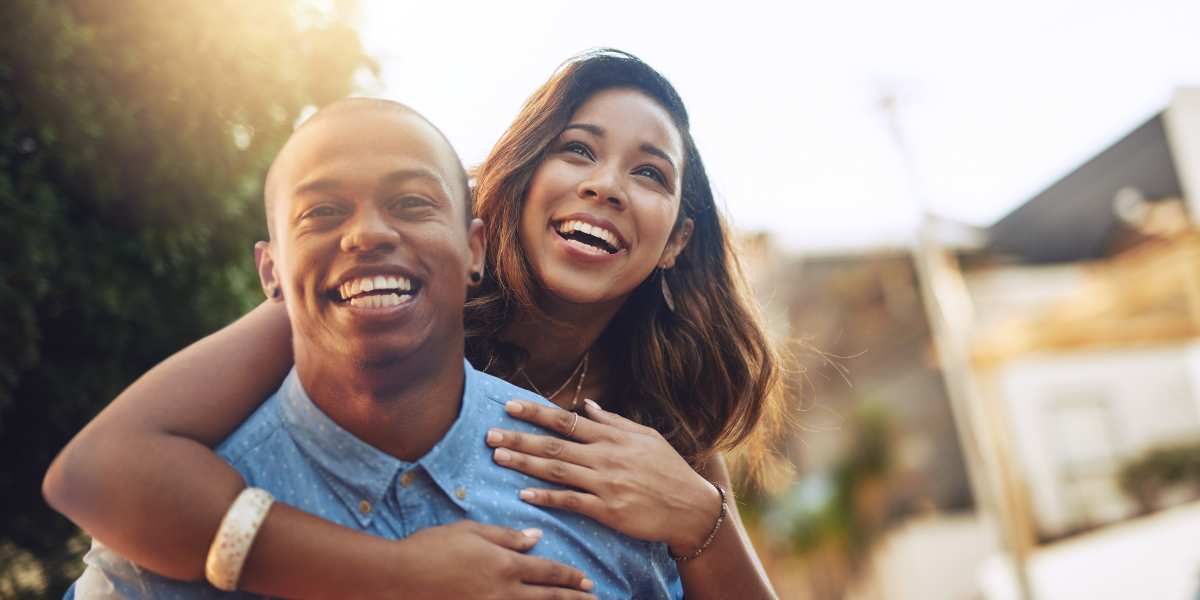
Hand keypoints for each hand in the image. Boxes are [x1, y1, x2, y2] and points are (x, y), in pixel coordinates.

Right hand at [388, 521, 595, 599]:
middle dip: (573, 599)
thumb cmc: (432, 548)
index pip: (547, 571)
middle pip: (548, 598)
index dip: (569, 577)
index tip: (586, 581)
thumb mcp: (471, 532)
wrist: (399, 577)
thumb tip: (535, 537)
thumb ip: (506, 536)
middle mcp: (503, 591)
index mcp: (505, 564)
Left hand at [486, 399, 722, 556]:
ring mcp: (606, 484)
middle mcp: (607, 457)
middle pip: (554, 444)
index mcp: (614, 437)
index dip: (536, 412)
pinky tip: (524, 493)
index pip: (567, 421)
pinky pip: (571, 502)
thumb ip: (615, 422)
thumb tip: (589, 406)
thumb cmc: (670, 470)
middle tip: (490, 433)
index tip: (510, 405)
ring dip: (525, 463)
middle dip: (519, 438)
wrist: (692, 508)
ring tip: (498, 457)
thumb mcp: (647, 437)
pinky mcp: (608, 510)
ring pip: (557, 470)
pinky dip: (546, 497)